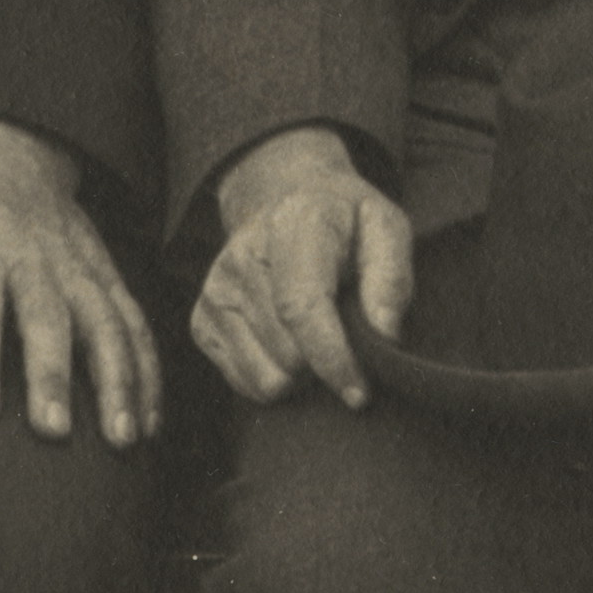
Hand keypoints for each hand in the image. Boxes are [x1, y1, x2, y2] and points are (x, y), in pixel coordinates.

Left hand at [0, 115, 160, 444]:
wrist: (9, 152)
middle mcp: (32, 254)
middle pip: (47, 316)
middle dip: (52, 375)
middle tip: (52, 432)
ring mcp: (78, 263)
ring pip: (106, 321)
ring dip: (118, 380)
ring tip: (121, 438)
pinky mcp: (108, 273)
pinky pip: (135, 322)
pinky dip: (148, 371)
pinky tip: (151, 420)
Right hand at [193, 129, 410, 408]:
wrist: (281, 199)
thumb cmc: (344, 224)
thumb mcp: (385, 228)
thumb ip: (391, 278)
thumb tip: (385, 334)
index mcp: (292, 226)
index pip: (301, 307)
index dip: (333, 358)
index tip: (360, 393)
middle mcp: (242, 256)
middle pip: (289, 354)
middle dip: (326, 364)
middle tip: (345, 337)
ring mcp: (215, 291)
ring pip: (268, 378)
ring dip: (302, 374)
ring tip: (315, 336)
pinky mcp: (201, 323)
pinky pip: (246, 384)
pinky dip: (276, 376)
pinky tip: (288, 343)